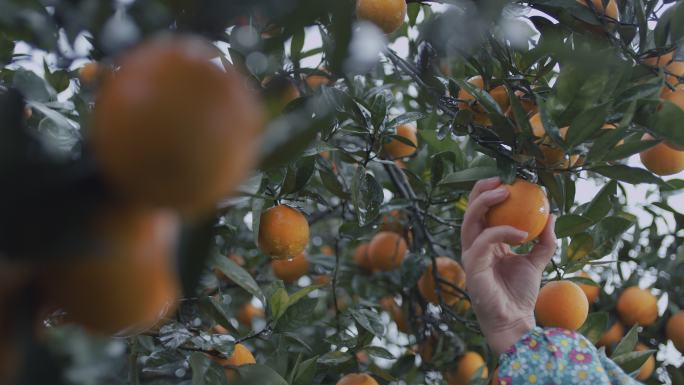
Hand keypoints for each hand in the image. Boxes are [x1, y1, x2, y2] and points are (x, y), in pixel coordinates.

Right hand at [461, 177, 556, 353]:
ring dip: (485, 204)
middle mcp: (474, 247)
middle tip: (500, 181)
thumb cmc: (520, 294)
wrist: (515, 321)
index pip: (482, 213)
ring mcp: (471, 257)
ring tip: (504, 193)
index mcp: (486, 244)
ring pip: (469, 222)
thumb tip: (553, 215)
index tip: (508, 181)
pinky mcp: (472, 268)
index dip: (490, 194)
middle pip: (470, 212)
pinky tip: (522, 233)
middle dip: (481, 192)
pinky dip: (502, 233)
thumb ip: (543, 240)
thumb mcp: (536, 261)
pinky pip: (483, 242)